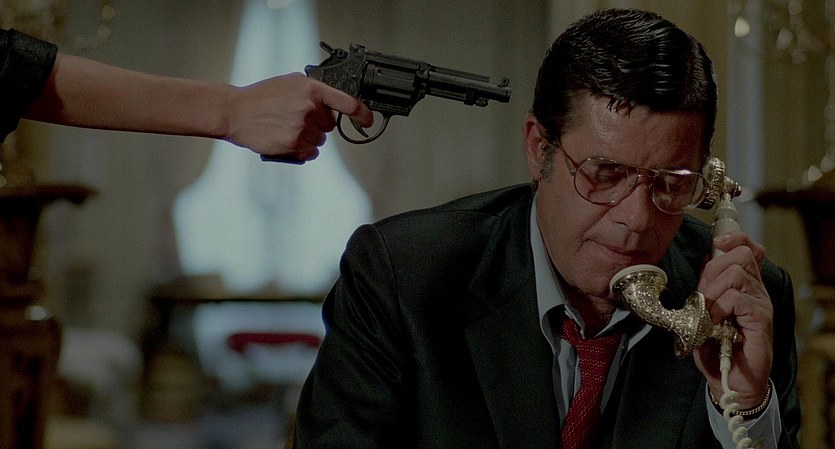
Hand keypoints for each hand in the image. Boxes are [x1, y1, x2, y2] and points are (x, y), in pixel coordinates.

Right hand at [224, 73, 373, 160]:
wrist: (234, 112)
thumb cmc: (260, 98)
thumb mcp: (288, 83)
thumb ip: (311, 90)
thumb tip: (331, 102)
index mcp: (310, 89)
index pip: (345, 102)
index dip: (361, 113)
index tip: (367, 120)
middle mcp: (308, 107)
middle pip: (330, 125)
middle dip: (318, 125)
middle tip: (297, 120)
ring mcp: (301, 127)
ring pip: (320, 141)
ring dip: (309, 139)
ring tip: (287, 129)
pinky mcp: (293, 144)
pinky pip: (310, 153)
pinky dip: (302, 150)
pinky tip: (287, 141)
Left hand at [692, 230, 772, 409]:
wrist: (726, 379)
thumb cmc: (714, 346)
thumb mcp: (703, 309)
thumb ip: (706, 286)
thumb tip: (704, 259)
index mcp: (744, 285)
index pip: (748, 248)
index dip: (735, 238)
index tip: (718, 242)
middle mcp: (756, 290)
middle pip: (740, 255)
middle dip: (713, 271)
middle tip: (704, 298)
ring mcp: (761, 304)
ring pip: (736, 274)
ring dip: (713, 292)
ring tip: (709, 314)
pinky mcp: (761, 320)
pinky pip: (738, 298)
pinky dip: (720, 307)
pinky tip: (715, 323)